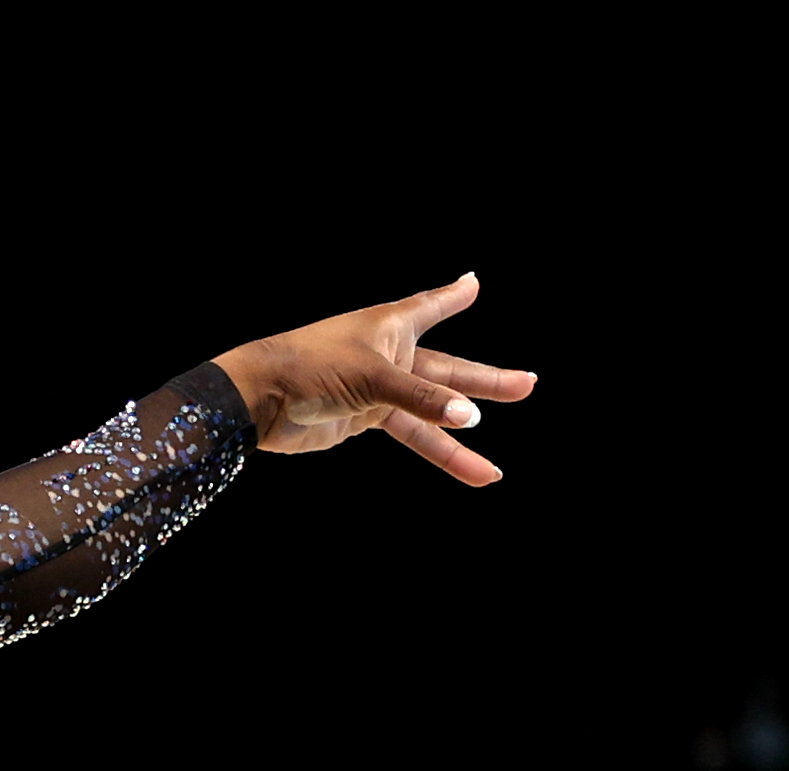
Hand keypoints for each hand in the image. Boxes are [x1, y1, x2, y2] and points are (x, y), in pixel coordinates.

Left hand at [213, 275, 535, 486]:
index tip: (473, 282)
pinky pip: (411, 436)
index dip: (453, 295)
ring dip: (461, 439)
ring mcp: (379, 389)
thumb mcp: (373, 378)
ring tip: (495, 470)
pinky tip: (465, 466)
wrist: (259, 399)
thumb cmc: (309, 367)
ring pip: (432, 414)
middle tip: (529, 384)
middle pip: (448, 370)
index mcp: (391, 327)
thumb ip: (422, 397)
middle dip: (487, 381)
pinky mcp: (364, 418)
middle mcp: (390, 355)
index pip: (432, 305)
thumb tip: (467, 417)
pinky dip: (436, 451)